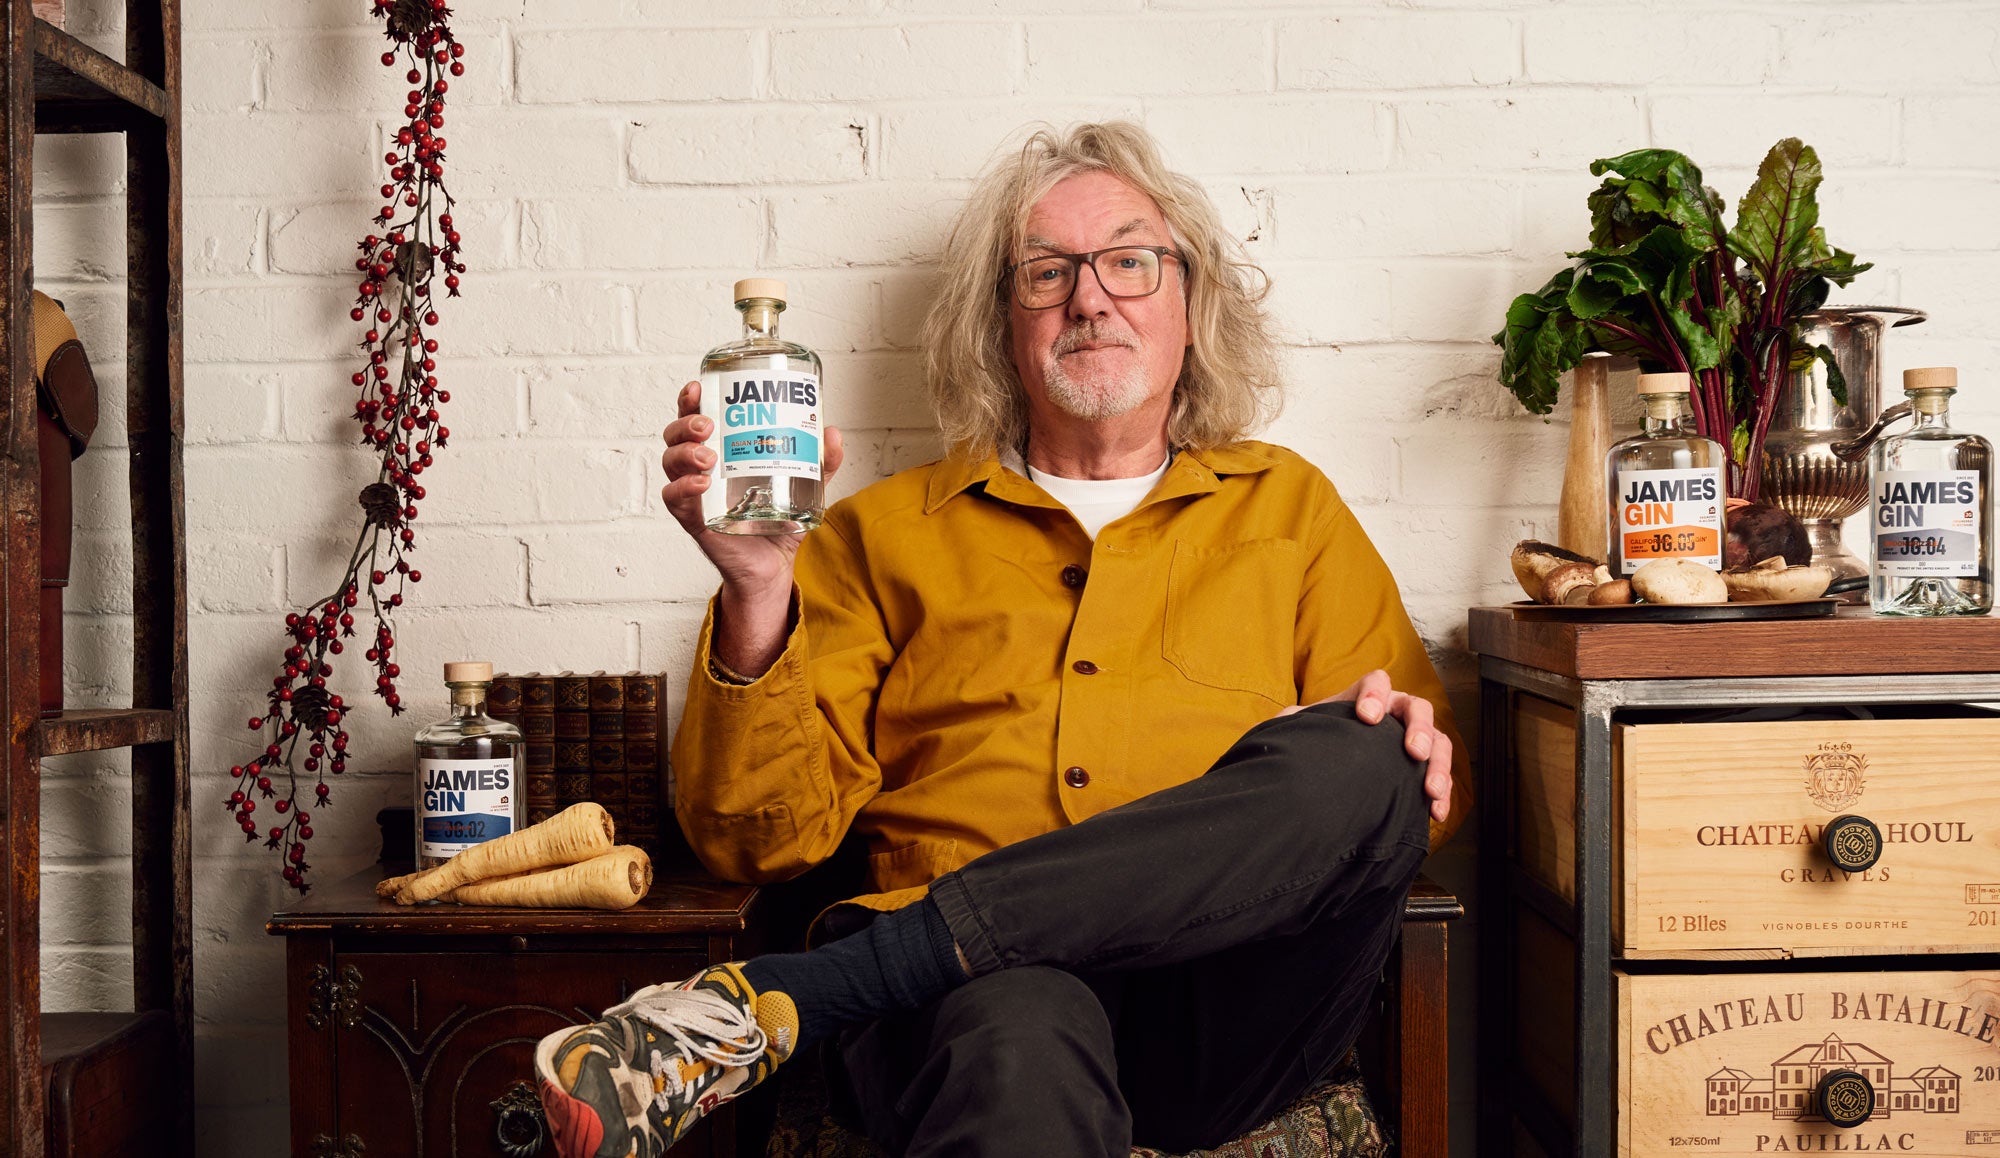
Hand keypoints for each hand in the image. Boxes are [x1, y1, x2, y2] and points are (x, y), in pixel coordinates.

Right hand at [659, 380, 844, 596]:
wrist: (772, 567)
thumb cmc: (778, 522)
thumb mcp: (805, 488)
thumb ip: (820, 463)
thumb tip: (833, 433)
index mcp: (722, 452)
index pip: (697, 417)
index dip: (691, 399)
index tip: (699, 387)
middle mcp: (701, 468)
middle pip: (675, 435)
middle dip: (686, 423)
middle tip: (708, 426)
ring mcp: (695, 494)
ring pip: (670, 462)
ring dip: (684, 452)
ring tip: (708, 456)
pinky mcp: (695, 520)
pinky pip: (674, 499)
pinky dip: (682, 488)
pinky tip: (702, 484)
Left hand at [1278, 669, 1452, 823]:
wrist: (1333, 772)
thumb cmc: (1322, 744)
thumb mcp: (1306, 731)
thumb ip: (1295, 723)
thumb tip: (1283, 725)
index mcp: (1367, 698)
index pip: (1376, 682)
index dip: (1374, 695)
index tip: (1366, 717)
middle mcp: (1396, 713)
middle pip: (1417, 708)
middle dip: (1418, 729)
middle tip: (1413, 751)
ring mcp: (1414, 738)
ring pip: (1438, 741)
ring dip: (1438, 765)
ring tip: (1430, 789)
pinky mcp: (1425, 767)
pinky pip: (1441, 776)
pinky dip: (1442, 796)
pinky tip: (1435, 812)